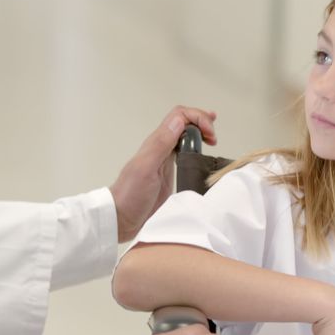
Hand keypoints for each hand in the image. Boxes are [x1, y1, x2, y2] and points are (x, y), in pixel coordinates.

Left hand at [110, 106, 217, 242]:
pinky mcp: (167, 173)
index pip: (179, 116)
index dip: (198, 118)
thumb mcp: (146, 168)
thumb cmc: (130, 195)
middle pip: (183, 122)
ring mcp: (164, 160)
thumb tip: (179, 120)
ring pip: (183, 136)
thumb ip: (161, 144)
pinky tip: (201, 155)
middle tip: (213, 136)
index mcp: (156, 143)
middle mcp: (160, 148)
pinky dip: (195, 148)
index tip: (210, 134)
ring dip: (199, 132)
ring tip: (212, 138)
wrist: (120, 218)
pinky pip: (182, 152)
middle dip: (202, 122)